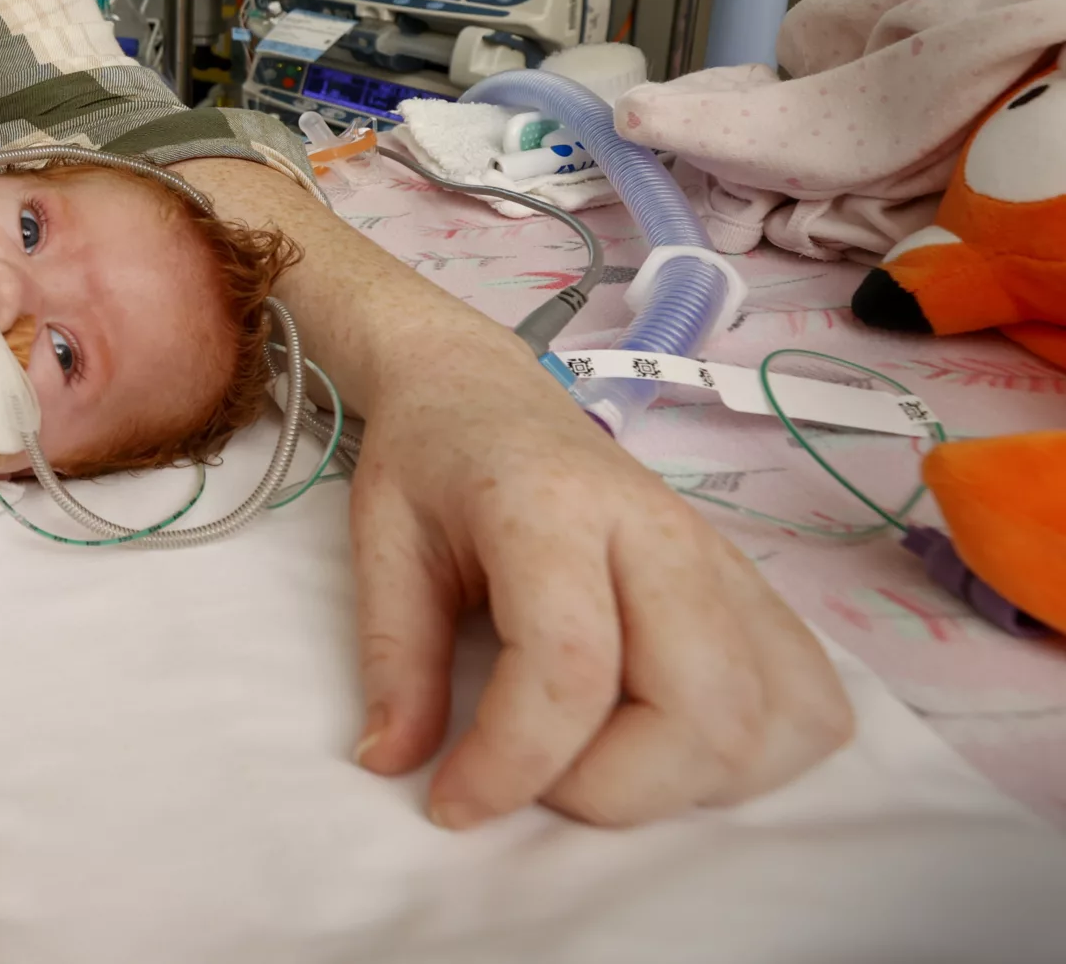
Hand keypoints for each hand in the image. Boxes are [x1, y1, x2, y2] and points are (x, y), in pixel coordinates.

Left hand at [346, 333, 855, 826]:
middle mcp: (661, 533)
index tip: (453, 802)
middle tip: (533, 775)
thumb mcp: (382, 545)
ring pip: (776, 720)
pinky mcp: (754, 587)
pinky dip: (756, 756)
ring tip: (598, 758)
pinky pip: (811, 701)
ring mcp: (723, 560)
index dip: (514, 763)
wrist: (482, 390)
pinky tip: (669, 743)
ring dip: (687, 781)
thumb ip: (392, 659)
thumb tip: (393, 764)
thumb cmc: (432, 462)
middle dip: (613, 789)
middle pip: (703, 712)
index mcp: (552, 508)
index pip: (571, 668)